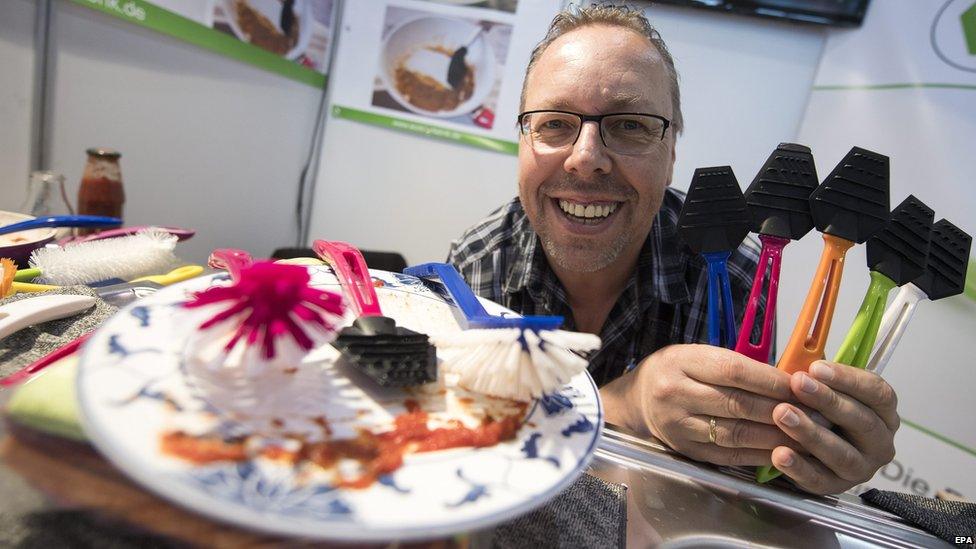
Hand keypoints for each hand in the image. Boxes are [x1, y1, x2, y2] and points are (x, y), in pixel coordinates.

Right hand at [601, 344, 815, 466]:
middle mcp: (676, 394)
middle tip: (815, 414)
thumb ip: (735, 365)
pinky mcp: (686, 450)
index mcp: (681, 362)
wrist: (638, 400)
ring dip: (776, 436)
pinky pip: (729, 454)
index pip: (733, 371)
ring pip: (736, 433)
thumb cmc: (676, 371)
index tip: (801, 385)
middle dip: (781, 410)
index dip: (771, 380)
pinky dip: (759, 454)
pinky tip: (782, 451)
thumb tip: (788, 379)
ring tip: (806, 435)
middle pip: (737, 404)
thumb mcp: (697, 355)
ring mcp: (679, 425)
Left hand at [769, 360, 898, 494]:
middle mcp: (880, 443)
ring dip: (811, 433)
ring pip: (842, 454)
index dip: (848, 379)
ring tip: (782, 415)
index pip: (878, 393)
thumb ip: (817, 377)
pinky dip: (799, 467)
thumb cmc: (815, 410)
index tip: (816, 367)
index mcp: (883, 412)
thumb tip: (800, 357)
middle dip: (828, 401)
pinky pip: (819, 480)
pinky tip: (779, 453)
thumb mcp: (820, 388)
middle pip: (862, 422)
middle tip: (798, 385)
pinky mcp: (836, 488)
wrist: (804, 448)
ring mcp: (861, 468)